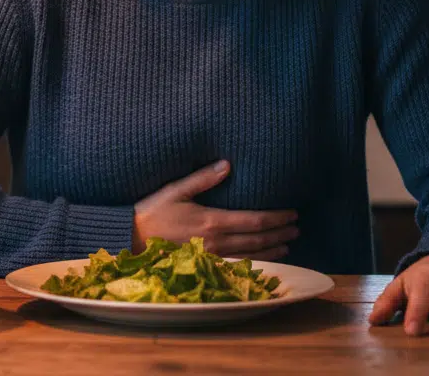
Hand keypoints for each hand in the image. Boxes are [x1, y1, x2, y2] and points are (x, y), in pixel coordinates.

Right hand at [132, 160, 298, 259]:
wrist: (131, 239)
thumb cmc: (152, 211)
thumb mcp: (176, 189)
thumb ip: (204, 178)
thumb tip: (228, 164)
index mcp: (212, 221)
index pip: (254, 221)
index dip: (276, 218)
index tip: (292, 213)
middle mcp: (216, 242)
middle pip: (258, 240)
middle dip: (280, 234)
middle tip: (297, 228)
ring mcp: (211, 256)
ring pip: (251, 255)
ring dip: (272, 250)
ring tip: (288, 245)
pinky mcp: (204, 264)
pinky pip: (236, 264)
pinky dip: (255, 261)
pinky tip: (263, 259)